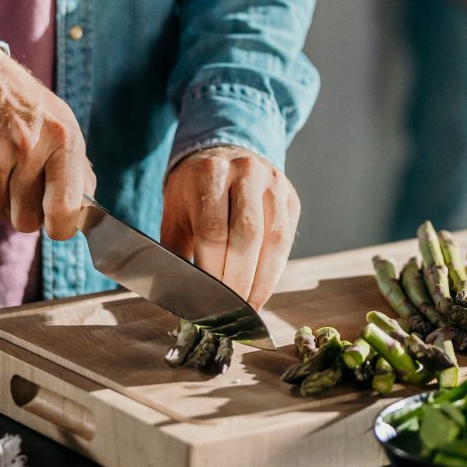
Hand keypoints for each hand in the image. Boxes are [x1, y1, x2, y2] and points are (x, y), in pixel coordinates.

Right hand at [0, 48, 95, 240]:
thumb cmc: (23, 104)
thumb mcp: (61, 123)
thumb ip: (77, 168)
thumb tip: (85, 213)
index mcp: (62, 138)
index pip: (65, 208)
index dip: (61, 227)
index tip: (57, 225)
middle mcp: (28, 148)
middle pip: (28, 219)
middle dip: (27, 212)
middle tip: (25, 188)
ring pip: (0, 212)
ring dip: (2, 199)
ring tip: (3, 167)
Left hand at [161, 147, 299, 307]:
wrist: (222, 156)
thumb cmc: (193, 195)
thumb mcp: (175, 216)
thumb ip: (175, 253)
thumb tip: (181, 298)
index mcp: (210, 172)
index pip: (213, 228)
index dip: (213, 269)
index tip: (207, 298)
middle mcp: (246, 171)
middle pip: (247, 233)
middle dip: (239, 279)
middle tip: (230, 310)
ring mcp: (274, 182)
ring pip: (274, 239)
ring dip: (262, 280)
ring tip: (249, 307)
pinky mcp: (290, 197)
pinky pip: (287, 240)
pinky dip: (275, 271)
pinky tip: (262, 290)